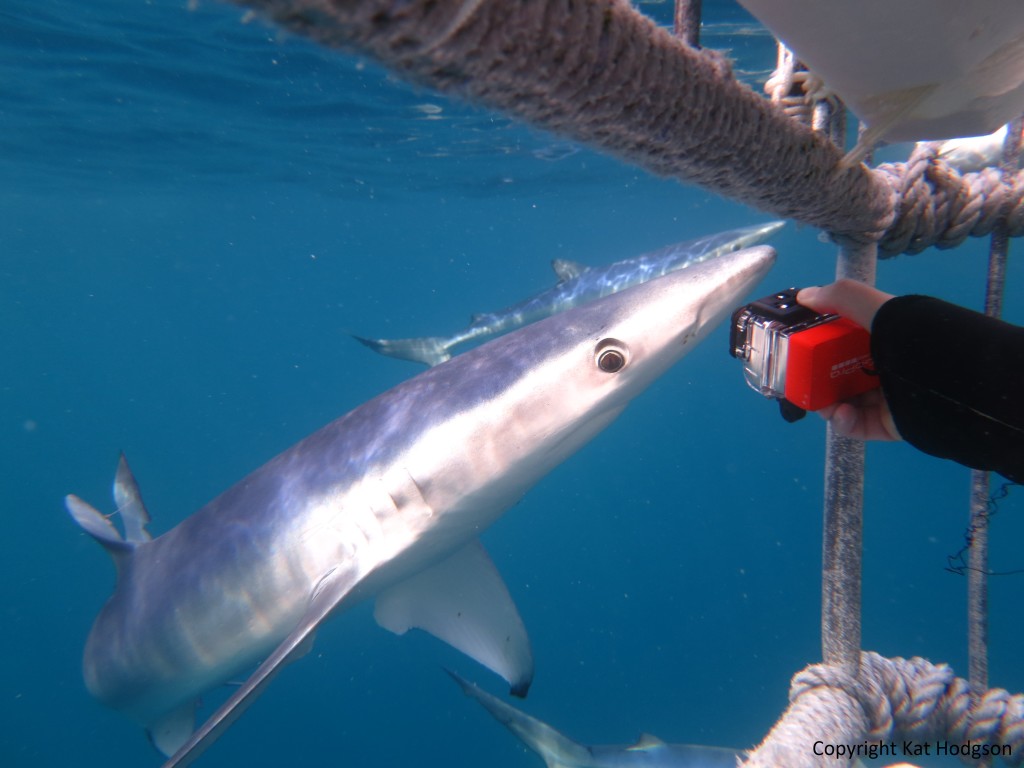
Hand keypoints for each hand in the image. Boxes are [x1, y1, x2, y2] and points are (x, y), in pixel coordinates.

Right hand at [796, 280, 900, 441]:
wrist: (947, 382)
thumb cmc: (910, 339)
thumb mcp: (876, 308)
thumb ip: (841, 297)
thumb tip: (804, 296)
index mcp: (881, 341)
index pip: (844, 344)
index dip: (820, 347)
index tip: (802, 351)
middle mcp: (883, 369)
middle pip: (838, 376)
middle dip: (817, 380)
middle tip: (805, 382)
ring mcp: (884, 399)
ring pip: (844, 404)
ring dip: (827, 404)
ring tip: (824, 404)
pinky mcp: (886, 425)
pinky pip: (857, 426)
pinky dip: (844, 422)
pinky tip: (842, 414)